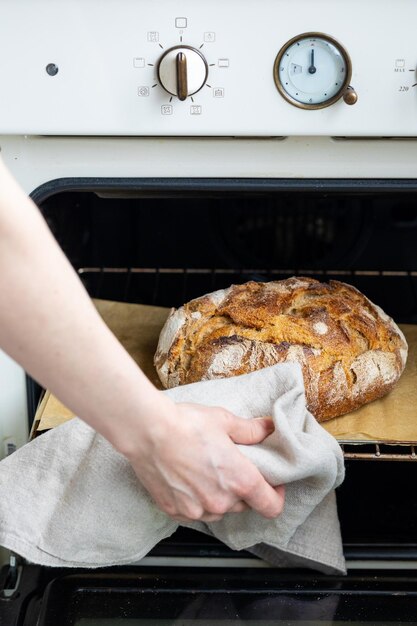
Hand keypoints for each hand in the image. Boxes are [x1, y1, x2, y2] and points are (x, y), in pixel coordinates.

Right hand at [122, 402, 284, 522]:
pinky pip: (194, 512)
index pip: (271, 507)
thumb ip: (250, 430)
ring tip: (207, 472)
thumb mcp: (224, 421)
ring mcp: (195, 510)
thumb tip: (268, 428)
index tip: (271, 483)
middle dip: (242, 490)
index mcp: (239, 481)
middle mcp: (220, 502)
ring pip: (218, 510)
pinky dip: (195, 500)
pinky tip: (187, 479)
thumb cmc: (186, 424)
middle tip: (232, 467)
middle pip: (243, 505)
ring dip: (219, 497)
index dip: (276, 496)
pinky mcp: (174, 511)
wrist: (147, 431)